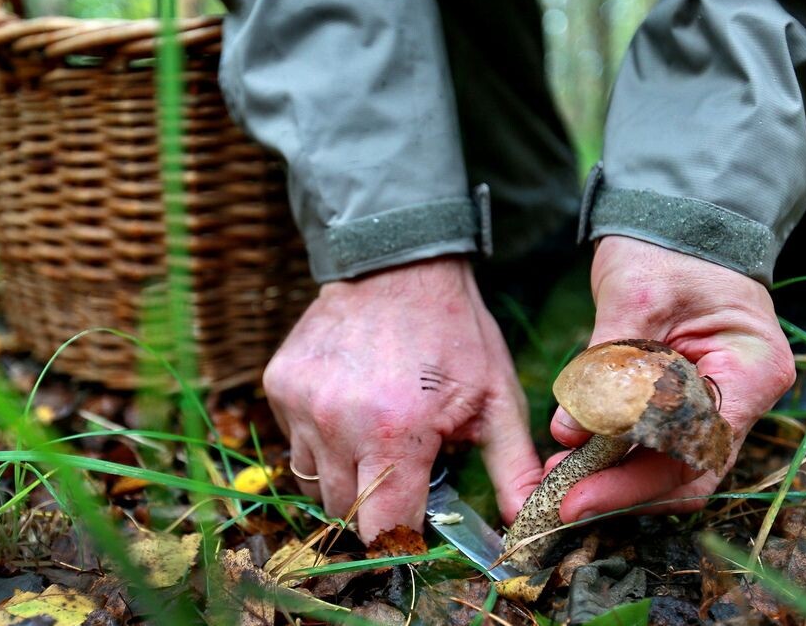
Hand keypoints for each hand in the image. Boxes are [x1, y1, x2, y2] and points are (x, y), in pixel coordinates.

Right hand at [263, 256, 540, 541]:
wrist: (398, 265)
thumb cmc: (454, 332)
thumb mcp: (496, 397)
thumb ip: (512, 467)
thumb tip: (526, 525)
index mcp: (395, 432)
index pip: (383, 530)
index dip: (402, 540)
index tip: (417, 529)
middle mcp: (336, 422)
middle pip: (346, 512)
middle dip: (377, 504)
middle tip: (405, 465)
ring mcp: (300, 403)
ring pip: (315, 481)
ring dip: (347, 474)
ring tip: (377, 432)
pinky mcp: (279, 385)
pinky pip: (295, 443)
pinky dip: (322, 441)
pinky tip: (349, 407)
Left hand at [549, 236, 795, 522]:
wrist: (674, 223)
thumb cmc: (664, 250)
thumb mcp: (632, 301)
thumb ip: (604, 369)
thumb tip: (568, 434)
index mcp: (750, 370)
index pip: (693, 451)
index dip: (634, 483)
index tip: (577, 495)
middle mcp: (743, 395)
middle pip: (686, 470)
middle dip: (622, 491)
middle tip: (562, 500)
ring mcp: (718, 400)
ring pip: (672, 465)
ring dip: (617, 478)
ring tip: (561, 478)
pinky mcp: (685, 399)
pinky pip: (656, 441)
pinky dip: (618, 454)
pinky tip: (576, 456)